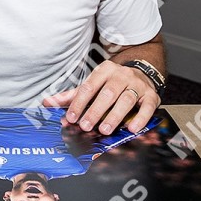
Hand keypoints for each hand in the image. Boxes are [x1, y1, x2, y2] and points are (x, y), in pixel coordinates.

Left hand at [43, 60, 159, 134]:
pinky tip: (132, 128)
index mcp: (104, 70)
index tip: (71, 117)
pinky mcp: (152, 95)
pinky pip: (147, 106)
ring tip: (104, 129)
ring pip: (126, 99)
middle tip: (86, 126)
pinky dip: (140, 118)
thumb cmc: (112, 83)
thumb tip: (48, 103)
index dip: (79, 103)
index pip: (89, 86)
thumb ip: (72, 96)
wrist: (141, 73)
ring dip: (115, 116)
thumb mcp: (92, 85)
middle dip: (95, 111)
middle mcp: (121, 75)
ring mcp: (138, 84)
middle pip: (107, 93)